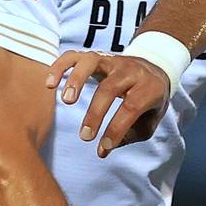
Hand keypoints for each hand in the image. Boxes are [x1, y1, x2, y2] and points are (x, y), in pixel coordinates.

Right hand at [48, 51, 169, 155]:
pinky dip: (60, 66)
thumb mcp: (150, 120)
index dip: (116, 129)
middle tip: (85, 137)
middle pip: (110, 87)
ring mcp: (112, 60)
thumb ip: (130, 135)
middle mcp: (130, 70)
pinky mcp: (96, 56)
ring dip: (76, 80)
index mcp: (148, 87)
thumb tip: (103, 150)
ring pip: (91, 62)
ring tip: (66, 101)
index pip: (131, 108)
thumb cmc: (149, 99)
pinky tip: (49, 84)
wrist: (155, 65)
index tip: (103, 147)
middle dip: (95, 113)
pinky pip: (75, 56)